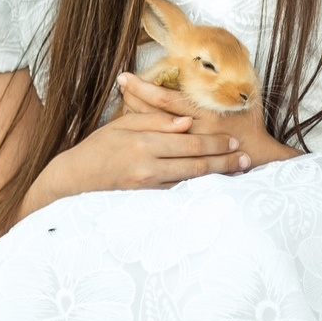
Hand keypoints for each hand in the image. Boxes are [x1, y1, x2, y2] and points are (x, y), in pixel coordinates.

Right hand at [24, 82, 249, 215]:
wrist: (75, 180)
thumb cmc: (98, 148)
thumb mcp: (122, 125)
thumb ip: (155, 121)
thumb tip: (186, 122)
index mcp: (143, 144)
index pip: (188, 143)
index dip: (215, 143)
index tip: (235, 140)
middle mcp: (148, 168)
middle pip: (196, 165)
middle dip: (224, 162)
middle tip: (246, 158)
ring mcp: (148, 187)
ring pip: (191, 182)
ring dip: (217, 178)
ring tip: (239, 173)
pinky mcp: (147, 199)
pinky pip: (178, 193)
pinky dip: (199, 189)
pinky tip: (215, 186)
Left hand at [117, 73, 298, 167]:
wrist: (258, 156)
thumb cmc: (252, 124)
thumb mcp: (249, 96)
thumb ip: (234, 80)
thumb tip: (230, 55)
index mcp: (205, 111)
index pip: (166, 99)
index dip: (143, 88)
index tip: (126, 77)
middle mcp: (194, 129)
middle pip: (154, 114)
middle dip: (134, 98)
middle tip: (120, 82)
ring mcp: (188, 146)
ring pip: (154, 129)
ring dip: (135, 113)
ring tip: (122, 98)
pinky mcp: (187, 157)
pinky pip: (161, 143)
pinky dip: (145, 132)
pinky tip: (132, 123)